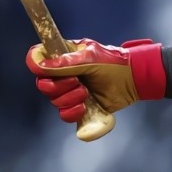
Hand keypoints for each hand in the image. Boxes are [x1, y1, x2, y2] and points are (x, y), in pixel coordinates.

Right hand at [26, 39, 165, 121]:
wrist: (134, 80)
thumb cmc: (115, 63)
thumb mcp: (91, 59)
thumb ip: (66, 62)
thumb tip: (40, 64)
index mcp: (64, 57)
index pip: (38, 59)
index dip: (37, 66)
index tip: (47, 72)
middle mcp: (64, 74)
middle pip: (44, 85)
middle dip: (59, 87)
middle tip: (78, 83)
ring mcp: (71, 91)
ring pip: (54, 101)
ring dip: (69, 99)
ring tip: (87, 94)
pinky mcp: (79, 107)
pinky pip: (64, 115)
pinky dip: (72, 113)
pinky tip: (84, 108)